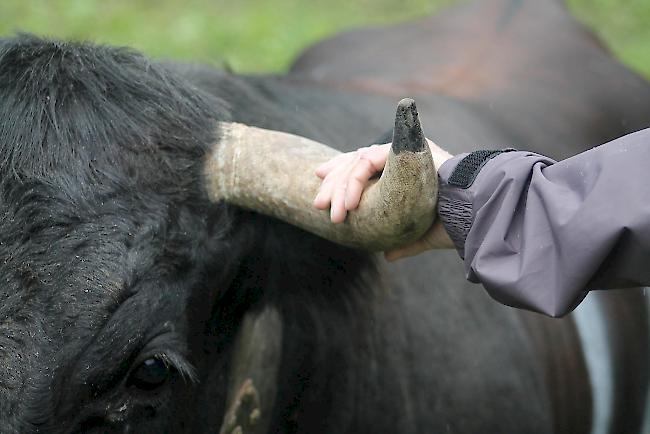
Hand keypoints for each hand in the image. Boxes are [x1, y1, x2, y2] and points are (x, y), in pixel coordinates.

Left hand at [313, 139, 454, 259]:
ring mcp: (404, 151)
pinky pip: (369, 160)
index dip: (343, 177)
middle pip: (357, 162)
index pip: (366, 168)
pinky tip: (348, 202)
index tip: (323, 192)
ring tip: (334, 211)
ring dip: (342, 187)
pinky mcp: (405, 149)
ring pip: (359, 161)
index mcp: (405, 173)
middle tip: (318, 204)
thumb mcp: (422, 235)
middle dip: (335, 183)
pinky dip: (354, 180)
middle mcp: (403, 158)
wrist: (474, 216)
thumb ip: (405, 244)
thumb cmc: (454, 223)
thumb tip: (388, 255)